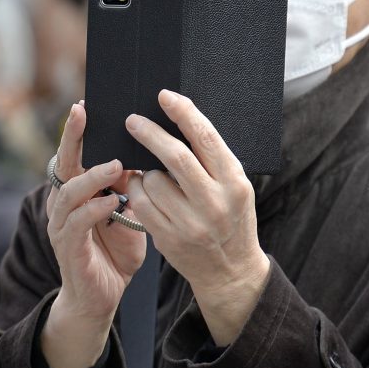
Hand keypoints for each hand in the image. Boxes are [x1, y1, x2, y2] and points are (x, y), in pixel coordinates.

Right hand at [41, 101, 146, 367]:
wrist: (102, 299)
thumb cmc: (116, 252)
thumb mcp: (128, 214)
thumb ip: (130, 188)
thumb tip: (147, 155)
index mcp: (77, 192)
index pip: (75, 154)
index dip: (79, 131)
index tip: (87, 104)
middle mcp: (63, 204)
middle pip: (63, 164)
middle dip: (73, 138)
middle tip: (85, 114)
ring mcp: (62, 226)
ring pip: (69, 191)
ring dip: (93, 176)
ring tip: (116, 164)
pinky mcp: (68, 247)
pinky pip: (77, 222)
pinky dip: (94, 208)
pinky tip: (114, 201)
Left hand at [124, 90, 267, 347]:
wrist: (231, 271)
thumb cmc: (232, 220)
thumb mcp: (236, 188)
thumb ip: (213, 161)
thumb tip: (180, 121)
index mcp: (235, 183)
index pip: (206, 139)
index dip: (183, 113)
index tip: (164, 96)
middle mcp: (215, 202)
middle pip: (175, 156)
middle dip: (150, 133)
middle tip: (132, 121)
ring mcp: (191, 223)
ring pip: (152, 180)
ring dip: (144, 171)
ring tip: (149, 173)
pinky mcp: (170, 239)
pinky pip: (141, 204)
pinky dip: (137, 192)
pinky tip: (143, 191)